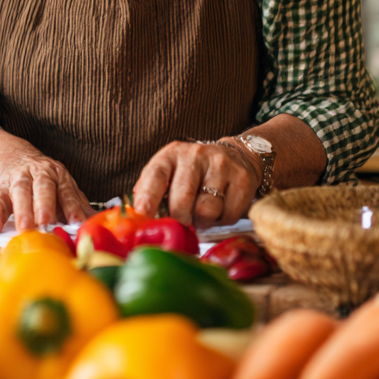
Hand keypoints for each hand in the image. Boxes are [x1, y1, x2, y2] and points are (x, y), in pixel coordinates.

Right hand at [0, 143, 93, 234]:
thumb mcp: (62, 187)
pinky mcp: (0, 187)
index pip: (66, 190)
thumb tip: (97, 222)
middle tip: (46, 222)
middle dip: (44, 204)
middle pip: (43, 187)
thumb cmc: (44, 182)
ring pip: (20, 192)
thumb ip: (76, 204)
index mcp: (58, 175)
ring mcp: (18, 179)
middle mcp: (38, 173)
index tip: (77, 222)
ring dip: (22, 211)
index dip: (72, 206)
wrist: (14, 159)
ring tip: (24, 229)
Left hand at [132, 138, 261, 229]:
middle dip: (179, 219)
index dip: (148, 197)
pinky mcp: (242, 179)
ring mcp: (221, 166)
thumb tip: (135, 217)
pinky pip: (229, 215)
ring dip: (202, 221)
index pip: (156, 175)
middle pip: (182, 198)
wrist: (237, 156)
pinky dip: (223, 220)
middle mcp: (195, 155)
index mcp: (171, 154)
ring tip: (201, 213)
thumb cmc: (194, 172)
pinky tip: (221, 208)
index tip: (143, 216)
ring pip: (206, 210)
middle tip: (181, 224)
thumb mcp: (170, 173)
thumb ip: (151, 191)